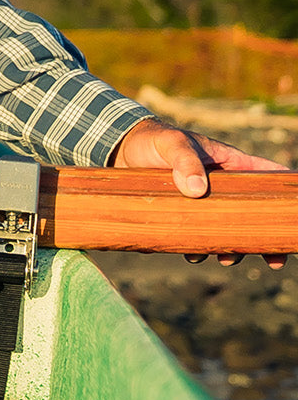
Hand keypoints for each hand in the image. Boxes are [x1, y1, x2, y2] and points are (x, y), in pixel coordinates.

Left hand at [112, 118, 287, 268]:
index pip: (268, 177)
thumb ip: (185, 161)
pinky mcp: (186, 214)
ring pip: (231, 230)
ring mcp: (206, 201)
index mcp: (230, 163)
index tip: (295, 218)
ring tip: (223, 258)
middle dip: (265, 239)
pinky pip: (202, 236)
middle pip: (256, 214)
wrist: (119, 148)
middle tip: (273, 260)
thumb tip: (197, 190)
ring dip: (232, 248)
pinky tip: (193, 255)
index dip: (286, 196)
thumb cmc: (153, 139)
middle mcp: (223, 186)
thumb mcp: (170, 144)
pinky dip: (202, 249)